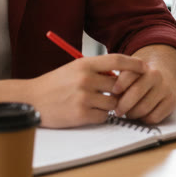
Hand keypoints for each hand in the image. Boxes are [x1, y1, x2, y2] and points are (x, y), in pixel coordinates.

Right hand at [28, 53, 145, 127]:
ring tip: (95, 103)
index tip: (145, 67)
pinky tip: (87, 112)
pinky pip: (103, 117)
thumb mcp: (73, 69)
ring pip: (113, 103)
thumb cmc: (53, 84)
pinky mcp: (81, 114)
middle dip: (119, 91)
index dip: (134, 63)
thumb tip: (121, 75)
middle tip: (113, 94)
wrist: (30, 100)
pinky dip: (100, 116)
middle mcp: (85, 79)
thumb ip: (95, 70)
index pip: (117, 60)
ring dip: (110, 105)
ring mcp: (83, 97)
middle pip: (119, 85)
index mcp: (84, 64)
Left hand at [111, 45, 175, 123]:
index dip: (119, 85)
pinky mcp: (171, 102)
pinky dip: (144, 119)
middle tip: (117, 111)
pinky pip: (154, 117)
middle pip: (136, 93)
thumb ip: (117, 82)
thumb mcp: (128, 74)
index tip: (113, 92)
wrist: (164, 78)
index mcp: (142, 67)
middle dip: (123, 105)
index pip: (129, 75)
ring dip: (132, 114)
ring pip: (143, 108)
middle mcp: (156, 76)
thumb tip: (108, 99)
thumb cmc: (139, 80)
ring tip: (129, 113)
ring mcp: (165, 89)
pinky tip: (141, 115)